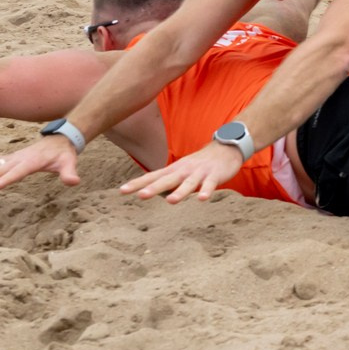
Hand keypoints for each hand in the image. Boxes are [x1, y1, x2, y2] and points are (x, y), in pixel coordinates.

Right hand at [0, 135, 82, 190]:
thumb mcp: (69, 163)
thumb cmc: (64, 154)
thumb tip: (74, 181)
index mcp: (33, 162)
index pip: (18, 172)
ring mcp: (14, 157)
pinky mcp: (11, 158)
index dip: (6, 179)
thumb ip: (70, 173)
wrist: (61, 139)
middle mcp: (20, 159)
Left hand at [121, 141, 245, 202]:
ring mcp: (199, 173)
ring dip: (180, 192)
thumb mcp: (180, 169)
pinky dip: (206, 191)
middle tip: (141, 196)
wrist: (226, 148)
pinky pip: (210, 185)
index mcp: (174, 170)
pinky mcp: (214, 175)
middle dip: (154, 188)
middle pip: (167, 180)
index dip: (138, 183)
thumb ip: (166, 180)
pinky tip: (202, 199)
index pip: (153, 177)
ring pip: (188, 184)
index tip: (122, 191)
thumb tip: (145, 190)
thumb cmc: (199, 163)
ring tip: (170, 201)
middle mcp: (184, 170)